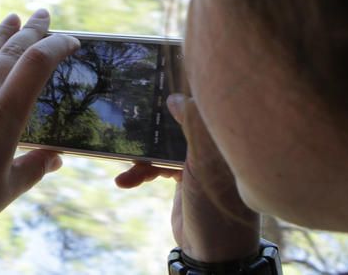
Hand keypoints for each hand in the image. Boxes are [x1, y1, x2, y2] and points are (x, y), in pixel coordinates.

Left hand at [0, 9, 78, 245]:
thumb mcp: (9, 188)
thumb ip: (35, 167)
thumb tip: (54, 158)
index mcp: (5, 114)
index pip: (37, 64)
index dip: (57, 46)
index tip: (71, 41)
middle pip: (9, 50)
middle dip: (31, 30)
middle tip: (43, 14)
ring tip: (12, 19)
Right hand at [115, 94, 259, 261]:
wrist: (212, 253)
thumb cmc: (218, 208)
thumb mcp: (203, 164)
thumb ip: (192, 129)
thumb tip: (175, 98)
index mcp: (222, 140)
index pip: (199, 109)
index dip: (177, 101)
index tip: (153, 94)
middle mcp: (212, 147)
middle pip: (176, 127)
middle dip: (152, 131)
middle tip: (131, 130)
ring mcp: (198, 163)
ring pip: (163, 148)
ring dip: (142, 159)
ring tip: (126, 168)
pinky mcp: (184, 178)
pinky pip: (158, 167)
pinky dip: (141, 174)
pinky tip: (125, 181)